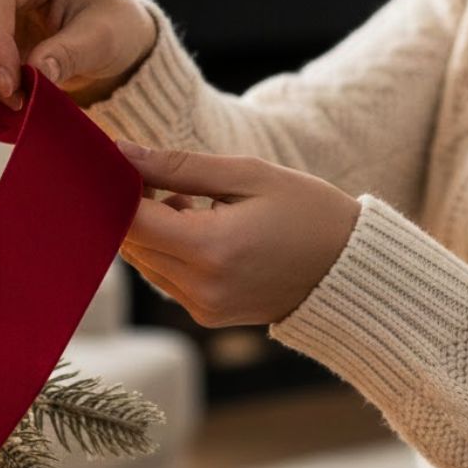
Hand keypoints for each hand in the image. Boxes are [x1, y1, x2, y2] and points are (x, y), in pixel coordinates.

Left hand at [116, 141, 359, 326]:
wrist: (352, 270)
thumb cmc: (307, 211)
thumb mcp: (246, 175)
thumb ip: (177, 166)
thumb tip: (119, 152)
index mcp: (211, 249)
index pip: (130, 220)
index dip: (114, 188)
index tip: (118, 160)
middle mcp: (201, 288)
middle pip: (130, 243)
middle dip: (130, 206)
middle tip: (156, 172)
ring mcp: (203, 308)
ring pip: (143, 261)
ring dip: (150, 227)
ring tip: (188, 198)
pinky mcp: (207, 316)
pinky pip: (165, 277)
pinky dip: (168, 248)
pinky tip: (200, 225)